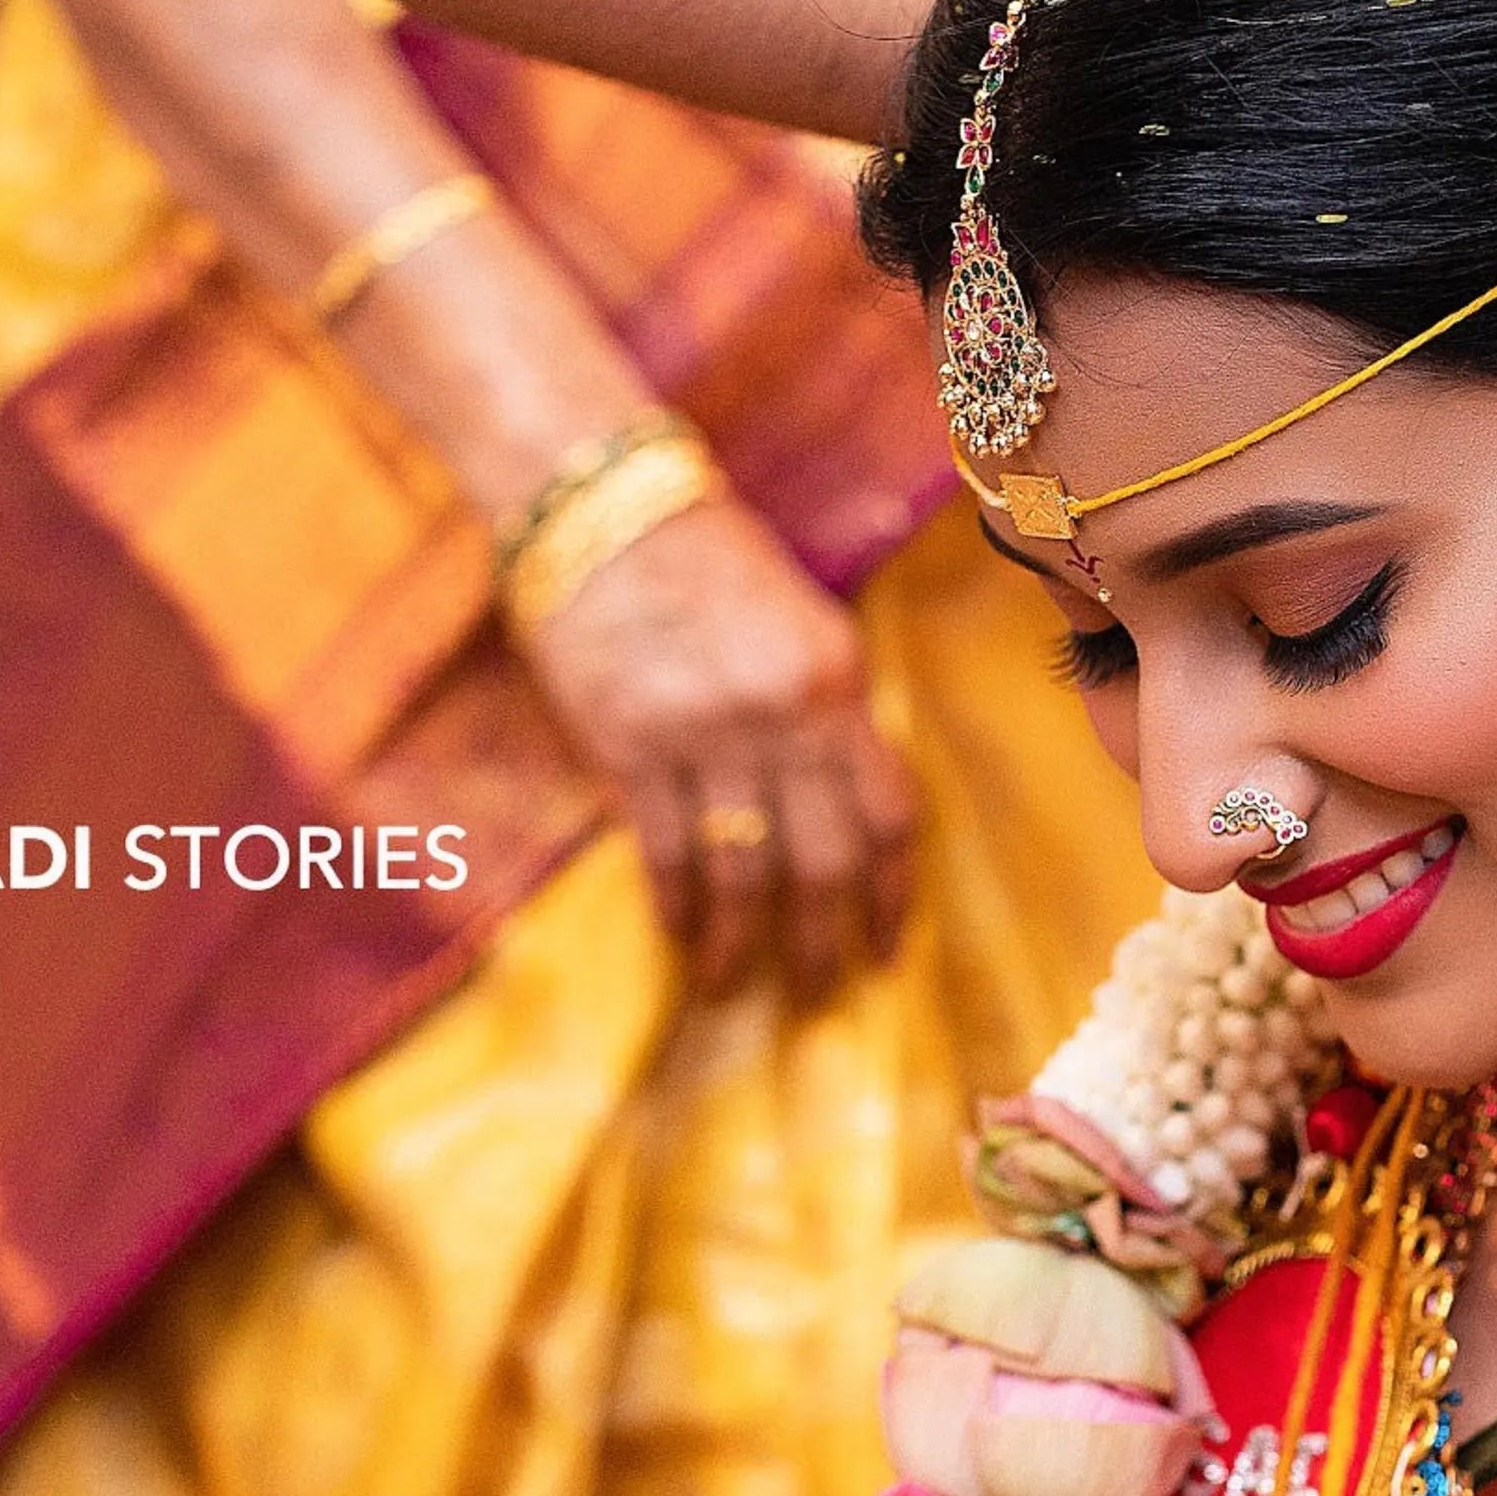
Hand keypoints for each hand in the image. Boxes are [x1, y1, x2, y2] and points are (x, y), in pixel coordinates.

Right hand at [517, 489, 919, 1004]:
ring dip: (741, 942)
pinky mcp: (629, 745)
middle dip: (824, 939)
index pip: (888, 811)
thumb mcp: (803, 623)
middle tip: (818, 992)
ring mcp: (704, 735)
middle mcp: (783, 716)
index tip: (884, 942)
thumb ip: (830, 712)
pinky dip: (676, 905)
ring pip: (743, 872)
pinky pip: (667, 851)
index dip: (891, 891)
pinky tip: (679, 936)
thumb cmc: (709, 559)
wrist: (605, 503)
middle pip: (824, 860)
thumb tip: (843, 809)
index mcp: (838, 682)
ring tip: (733, 984)